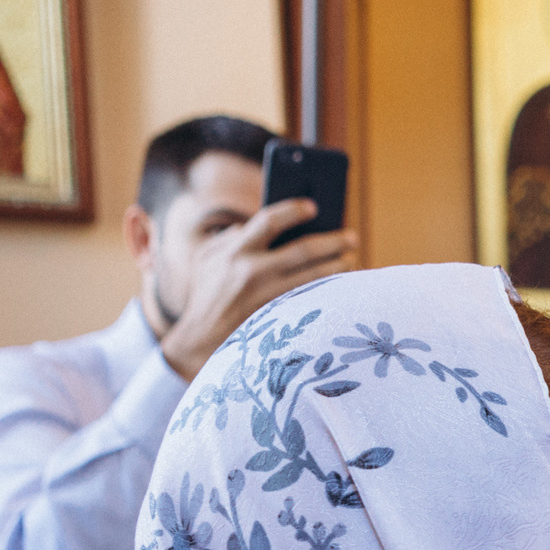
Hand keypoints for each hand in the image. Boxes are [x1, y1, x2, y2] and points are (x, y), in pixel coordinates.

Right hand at [157, 197, 356, 379]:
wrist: (197, 342)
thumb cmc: (206, 297)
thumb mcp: (206, 261)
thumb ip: (228, 239)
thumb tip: (251, 224)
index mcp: (233, 251)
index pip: (269, 220)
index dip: (293, 210)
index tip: (313, 207)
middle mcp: (251, 270)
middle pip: (303, 249)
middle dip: (332, 241)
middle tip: (352, 237)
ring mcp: (266, 296)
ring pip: (314, 276)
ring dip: (338, 266)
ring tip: (352, 260)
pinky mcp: (278, 318)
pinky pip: (312, 298)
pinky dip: (329, 290)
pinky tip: (342, 286)